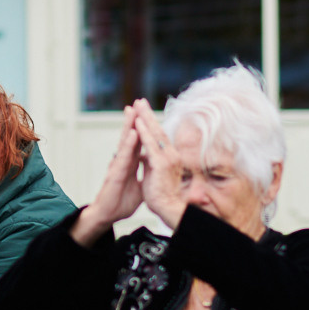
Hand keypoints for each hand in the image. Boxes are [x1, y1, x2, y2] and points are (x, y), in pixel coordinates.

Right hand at [73, 108, 148, 246]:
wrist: (109, 214)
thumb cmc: (121, 201)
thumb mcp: (139, 186)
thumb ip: (144, 175)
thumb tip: (152, 171)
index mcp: (130, 163)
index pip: (138, 142)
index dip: (142, 129)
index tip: (146, 114)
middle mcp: (123, 161)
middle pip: (130, 137)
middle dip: (134, 120)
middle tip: (137, 103)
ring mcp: (118, 165)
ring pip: (125, 142)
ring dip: (129, 126)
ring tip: (133, 111)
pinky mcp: (115, 173)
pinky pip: (124, 156)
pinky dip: (129, 144)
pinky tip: (133, 133)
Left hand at [130, 100, 186, 228]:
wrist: (168, 209)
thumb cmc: (161, 196)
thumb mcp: (155, 174)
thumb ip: (151, 163)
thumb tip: (145, 156)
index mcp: (169, 157)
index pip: (159, 136)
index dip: (150, 123)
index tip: (143, 111)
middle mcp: (171, 155)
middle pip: (158, 130)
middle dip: (148, 115)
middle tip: (140, 100)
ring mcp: (167, 158)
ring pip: (155, 134)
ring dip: (145, 118)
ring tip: (138, 105)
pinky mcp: (161, 164)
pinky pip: (150, 145)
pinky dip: (143, 133)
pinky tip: (137, 123)